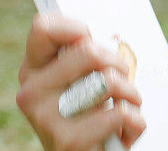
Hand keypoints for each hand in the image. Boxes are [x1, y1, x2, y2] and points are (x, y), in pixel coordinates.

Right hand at [16, 13, 145, 149]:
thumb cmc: (90, 114)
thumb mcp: (81, 80)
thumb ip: (85, 56)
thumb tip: (105, 37)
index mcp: (33, 71)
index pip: (44, 28)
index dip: (77, 29)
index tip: (92, 43)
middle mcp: (32, 92)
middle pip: (89, 51)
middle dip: (119, 64)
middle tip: (119, 80)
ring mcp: (46, 118)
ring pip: (110, 81)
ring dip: (131, 94)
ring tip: (123, 107)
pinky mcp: (68, 141)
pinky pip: (122, 113)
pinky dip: (135, 121)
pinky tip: (123, 131)